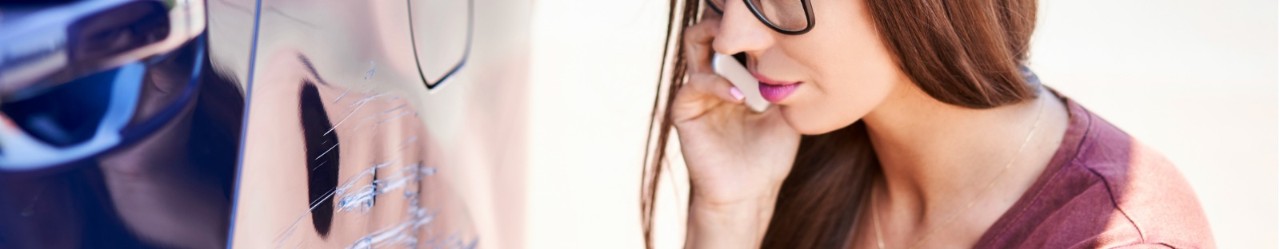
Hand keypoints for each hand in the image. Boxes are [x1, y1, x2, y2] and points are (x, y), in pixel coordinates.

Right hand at [672, 10, 800, 248]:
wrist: (748, 194)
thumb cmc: (768, 156)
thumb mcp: (786, 112)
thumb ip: (784, 83)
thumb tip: (801, 54)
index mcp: (734, 75)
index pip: (732, 36)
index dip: (745, 26)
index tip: (768, 23)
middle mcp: (713, 77)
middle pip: (707, 30)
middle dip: (724, 21)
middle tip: (746, 25)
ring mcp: (697, 92)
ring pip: (694, 45)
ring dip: (718, 41)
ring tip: (740, 50)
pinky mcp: (685, 111)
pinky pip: (693, 84)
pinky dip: (717, 85)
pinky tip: (741, 98)